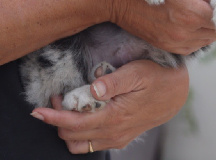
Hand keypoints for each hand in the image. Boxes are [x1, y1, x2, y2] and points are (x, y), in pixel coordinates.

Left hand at [31, 60, 188, 153]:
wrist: (176, 93)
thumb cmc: (156, 78)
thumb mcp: (137, 72)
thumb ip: (114, 81)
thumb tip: (93, 87)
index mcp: (114, 116)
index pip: (74, 123)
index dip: (52, 117)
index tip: (37, 110)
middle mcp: (113, 132)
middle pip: (72, 136)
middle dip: (57, 119)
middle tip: (56, 98)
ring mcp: (117, 137)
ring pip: (80, 145)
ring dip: (67, 128)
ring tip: (67, 107)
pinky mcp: (121, 137)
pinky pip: (92, 144)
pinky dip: (80, 133)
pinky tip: (83, 114)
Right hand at [111, 0, 215, 54]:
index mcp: (190, 12)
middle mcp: (185, 32)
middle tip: (212, 5)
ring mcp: (176, 43)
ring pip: (207, 41)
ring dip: (209, 28)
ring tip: (202, 13)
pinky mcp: (168, 47)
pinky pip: (194, 47)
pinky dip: (198, 37)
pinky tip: (191, 23)